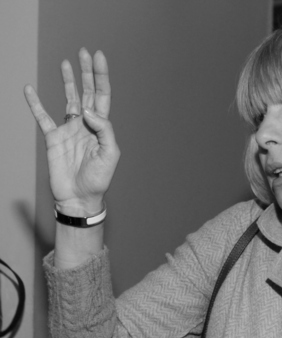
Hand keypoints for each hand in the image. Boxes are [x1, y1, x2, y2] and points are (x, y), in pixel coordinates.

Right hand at [24, 48, 119, 215]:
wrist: (79, 197)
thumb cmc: (98, 179)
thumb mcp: (109, 154)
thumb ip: (103, 130)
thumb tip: (88, 111)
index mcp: (101, 127)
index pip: (102, 96)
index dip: (101, 76)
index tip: (99, 57)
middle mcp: (86, 125)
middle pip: (87, 92)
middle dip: (87, 73)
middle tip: (84, 52)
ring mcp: (69, 130)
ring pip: (69, 99)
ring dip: (68, 82)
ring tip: (66, 63)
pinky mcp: (53, 138)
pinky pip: (43, 117)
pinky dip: (35, 104)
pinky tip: (29, 90)